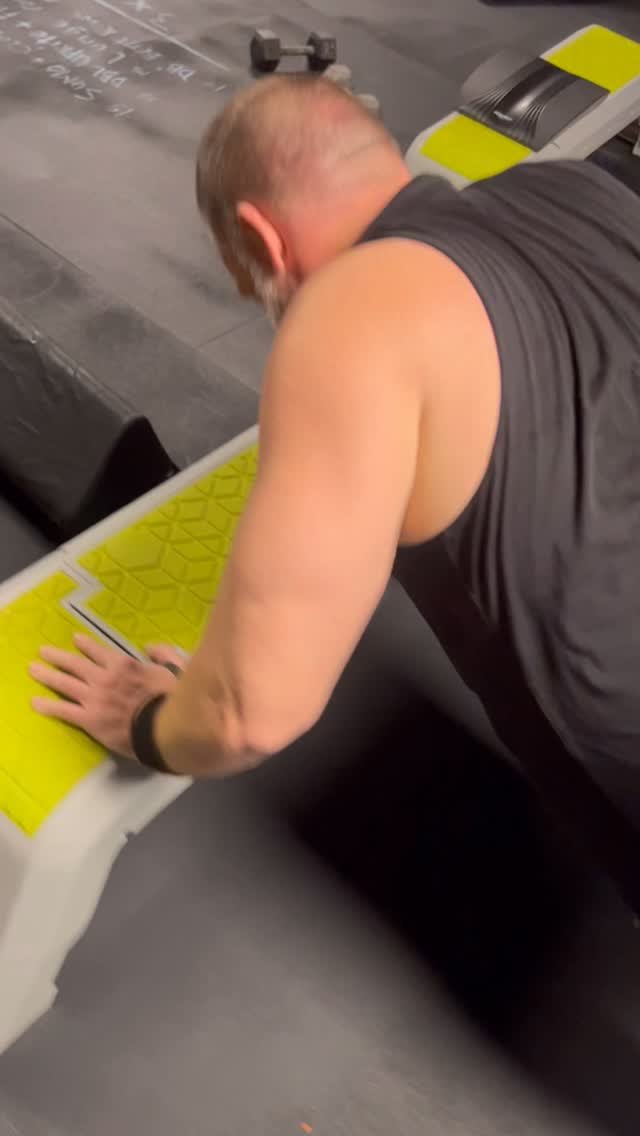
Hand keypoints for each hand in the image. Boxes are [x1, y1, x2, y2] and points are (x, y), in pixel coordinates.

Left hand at [30, 635, 184, 758]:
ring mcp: (94, 698)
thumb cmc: (173, 699)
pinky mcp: (89, 719)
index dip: (86, 644)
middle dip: (58, 656)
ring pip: (65, 683)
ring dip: (48, 675)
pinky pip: (64, 710)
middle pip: (76, 664)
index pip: (99, 651)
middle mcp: (104, 678)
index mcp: (124, 665)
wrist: (165, 728)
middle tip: (44, 651)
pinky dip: (49, 706)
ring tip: (34, 669)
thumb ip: (163, 654)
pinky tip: (36, 703)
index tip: (75, 639)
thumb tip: (150, 647)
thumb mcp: (176, 669)